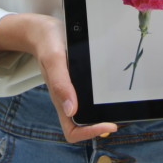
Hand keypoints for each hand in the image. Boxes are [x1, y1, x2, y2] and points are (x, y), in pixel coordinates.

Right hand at [0, 13, 117, 142]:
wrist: (42, 29)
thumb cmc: (47, 42)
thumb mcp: (54, 58)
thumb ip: (60, 83)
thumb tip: (71, 110)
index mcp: (59, 98)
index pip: (72, 131)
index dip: (90, 133)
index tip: (109, 124)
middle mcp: (66, 98)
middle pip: (83, 126)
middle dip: (101, 126)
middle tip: (120, 116)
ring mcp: (71, 90)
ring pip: (87, 113)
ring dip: (102, 114)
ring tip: (119, 106)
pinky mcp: (77, 81)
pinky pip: (89, 97)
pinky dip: (101, 99)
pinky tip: (111, 90)